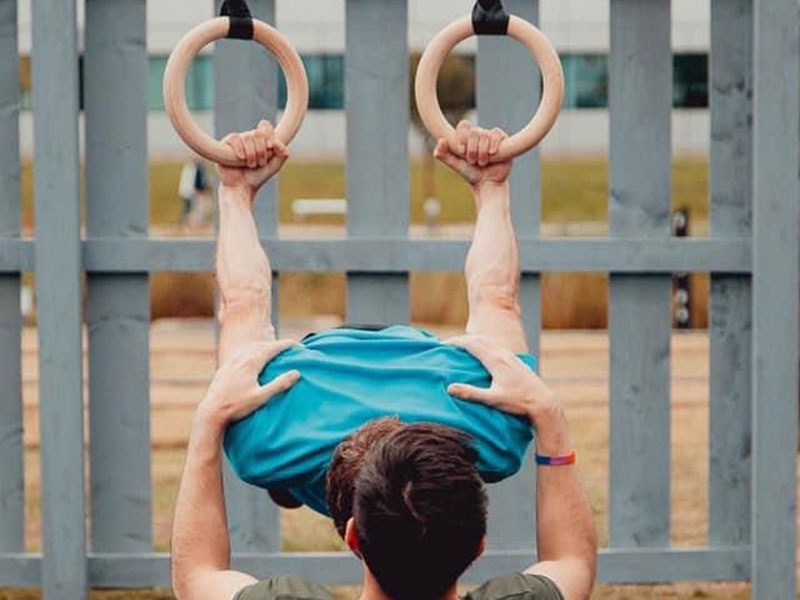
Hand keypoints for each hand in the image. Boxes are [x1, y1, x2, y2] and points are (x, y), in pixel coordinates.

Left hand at [197, 340, 299, 426]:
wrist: (211, 412)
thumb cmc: (236, 407)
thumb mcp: (261, 398)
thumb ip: (279, 384)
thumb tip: (296, 373)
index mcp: (250, 363)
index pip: (271, 348)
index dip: (286, 345)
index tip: (298, 345)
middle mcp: (240, 359)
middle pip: (262, 345)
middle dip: (276, 345)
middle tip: (289, 348)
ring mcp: (231, 362)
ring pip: (250, 348)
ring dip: (265, 347)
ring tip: (274, 351)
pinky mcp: (225, 368)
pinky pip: (242, 354)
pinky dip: (253, 352)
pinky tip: (254, 359)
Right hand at [217, 121, 289, 192]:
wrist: (242, 187)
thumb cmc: (258, 176)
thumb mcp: (274, 165)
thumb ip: (281, 153)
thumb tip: (279, 143)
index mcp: (261, 140)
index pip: (265, 126)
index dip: (269, 135)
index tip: (270, 147)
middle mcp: (249, 138)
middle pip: (258, 133)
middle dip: (261, 150)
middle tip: (260, 164)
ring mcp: (237, 140)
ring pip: (247, 136)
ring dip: (252, 153)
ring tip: (250, 165)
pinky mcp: (225, 144)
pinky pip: (235, 138)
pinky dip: (240, 149)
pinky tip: (241, 158)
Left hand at [434, 121, 511, 190]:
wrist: (487, 183)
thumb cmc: (471, 174)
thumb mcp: (455, 164)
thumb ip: (444, 154)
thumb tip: (441, 140)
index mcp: (467, 137)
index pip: (463, 126)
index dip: (462, 137)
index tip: (461, 152)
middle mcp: (479, 134)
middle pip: (474, 131)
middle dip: (472, 148)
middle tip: (473, 161)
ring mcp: (491, 136)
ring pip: (485, 134)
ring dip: (482, 151)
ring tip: (482, 163)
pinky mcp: (503, 140)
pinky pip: (497, 133)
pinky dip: (493, 143)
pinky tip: (492, 153)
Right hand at [446, 335, 560, 427]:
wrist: (543, 402)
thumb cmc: (518, 402)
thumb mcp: (492, 399)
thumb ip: (471, 393)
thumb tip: (450, 388)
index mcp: (495, 360)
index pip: (472, 344)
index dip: (456, 342)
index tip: (444, 343)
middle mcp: (503, 354)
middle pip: (479, 339)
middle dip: (463, 340)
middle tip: (449, 345)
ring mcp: (510, 356)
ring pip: (489, 342)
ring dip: (474, 341)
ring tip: (463, 348)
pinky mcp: (515, 361)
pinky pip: (496, 347)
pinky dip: (485, 346)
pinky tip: (484, 355)